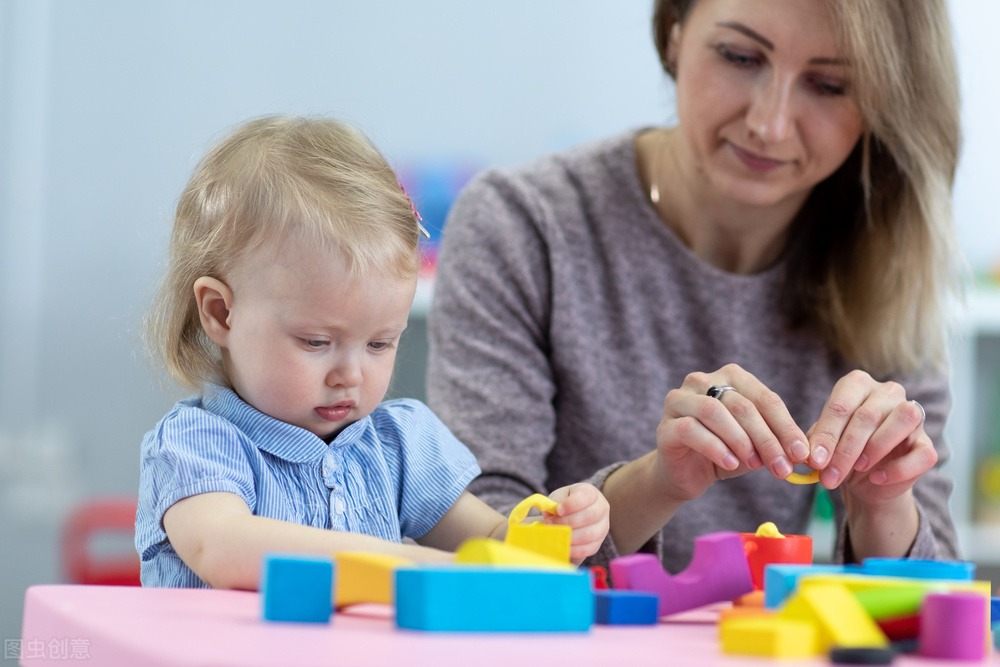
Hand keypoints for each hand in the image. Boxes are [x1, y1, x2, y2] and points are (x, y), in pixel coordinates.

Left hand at [544, 483, 609, 564]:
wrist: (572, 516)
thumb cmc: (565, 504)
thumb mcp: (559, 498)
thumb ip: (554, 503)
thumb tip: (549, 513)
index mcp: (591, 493)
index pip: (585, 496)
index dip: (571, 504)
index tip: (558, 510)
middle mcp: (601, 509)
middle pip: (590, 515)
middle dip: (568, 521)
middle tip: (550, 523)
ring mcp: (602, 527)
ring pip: (589, 534)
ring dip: (570, 536)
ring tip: (555, 535)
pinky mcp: (597, 543)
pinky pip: (587, 549)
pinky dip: (573, 549)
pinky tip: (562, 546)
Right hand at [654, 364, 810, 502]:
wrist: (686, 474)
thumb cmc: (724, 452)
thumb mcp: (756, 444)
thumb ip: (777, 441)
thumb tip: (806, 450)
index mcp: (730, 378)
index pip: (764, 398)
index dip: (785, 427)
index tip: (801, 454)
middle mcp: (702, 381)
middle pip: (741, 405)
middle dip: (767, 438)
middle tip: (782, 467)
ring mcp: (679, 401)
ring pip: (714, 412)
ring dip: (740, 441)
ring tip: (755, 465)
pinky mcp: (666, 425)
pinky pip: (691, 430)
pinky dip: (715, 448)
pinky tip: (730, 464)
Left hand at [806, 370, 933, 501]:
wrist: (866, 478)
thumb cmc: (841, 450)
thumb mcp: (824, 444)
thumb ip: (817, 443)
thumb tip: (811, 455)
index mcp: (857, 385)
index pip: (841, 406)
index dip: (826, 435)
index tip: (815, 461)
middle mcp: (888, 393)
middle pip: (868, 416)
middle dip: (845, 450)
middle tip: (829, 475)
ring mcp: (913, 416)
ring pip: (904, 419)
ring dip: (876, 448)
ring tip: (858, 467)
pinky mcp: (926, 443)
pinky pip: (923, 453)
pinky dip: (899, 469)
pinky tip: (877, 478)